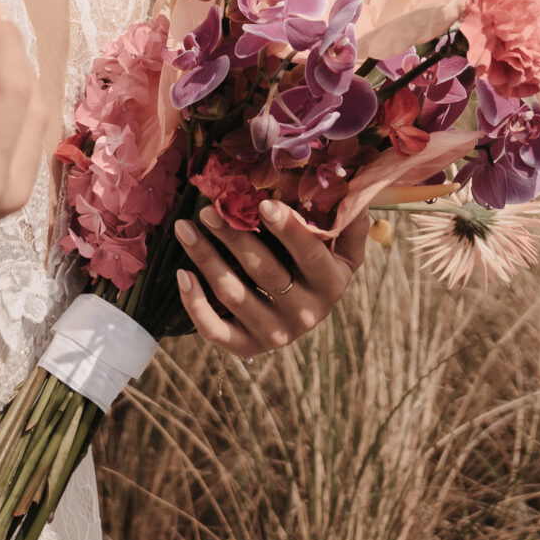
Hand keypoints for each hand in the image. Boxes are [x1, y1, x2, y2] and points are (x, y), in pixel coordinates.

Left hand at [172, 200, 368, 357]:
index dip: (287, 229)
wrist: (303, 315)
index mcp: (330, 284)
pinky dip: (195, 303)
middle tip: (208, 209)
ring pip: (233, 294)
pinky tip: (182, 274)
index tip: (262, 203)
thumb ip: (349, 224)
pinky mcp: (246, 346)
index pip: (310, 255)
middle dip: (234, 236)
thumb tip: (357, 192)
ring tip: (184, 228)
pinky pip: (215, 330)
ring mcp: (274, 333)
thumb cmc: (320, 268)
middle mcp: (305, 314)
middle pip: (263, 271)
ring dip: (205, 258)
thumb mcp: (343, 251)